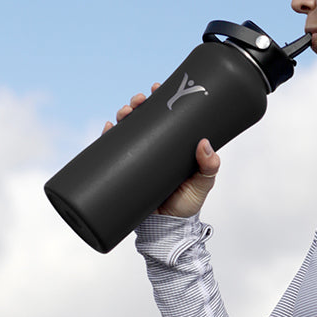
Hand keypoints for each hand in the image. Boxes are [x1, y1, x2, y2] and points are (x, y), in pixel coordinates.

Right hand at [102, 89, 220, 218]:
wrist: (167, 229)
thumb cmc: (188, 204)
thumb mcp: (203, 183)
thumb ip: (208, 166)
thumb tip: (204, 144)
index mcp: (174, 144)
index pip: (167, 115)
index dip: (161, 98)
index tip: (158, 87)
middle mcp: (155, 146)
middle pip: (144, 117)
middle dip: (138, 104)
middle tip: (138, 101)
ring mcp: (139, 157)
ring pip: (128, 129)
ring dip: (123, 115)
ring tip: (124, 112)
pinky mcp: (124, 170)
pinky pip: (111, 150)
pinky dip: (108, 137)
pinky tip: (107, 128)